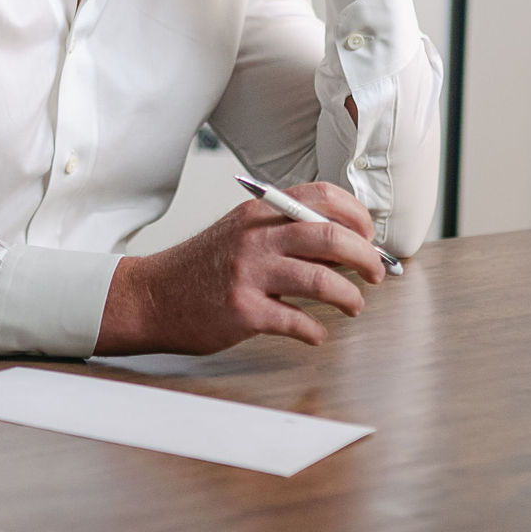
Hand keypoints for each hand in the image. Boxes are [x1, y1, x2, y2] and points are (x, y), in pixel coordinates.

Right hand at [95, 183, 386, 355]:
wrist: (154, 296)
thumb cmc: (205, 267)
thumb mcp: (242, 231)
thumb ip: (285, 229)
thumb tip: (345, 241)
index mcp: (260, 211)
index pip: (324, 197)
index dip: (357, 217)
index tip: (369, 238)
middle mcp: (256, 237)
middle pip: (330, 236)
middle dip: (366, 257)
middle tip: (376, 274)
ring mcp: (249, 274)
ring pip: (321, 279)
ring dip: (349, 296)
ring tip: (353, 305)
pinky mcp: (243, 311)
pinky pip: (297, 321)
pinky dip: (315, 330)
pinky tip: (316, 333)